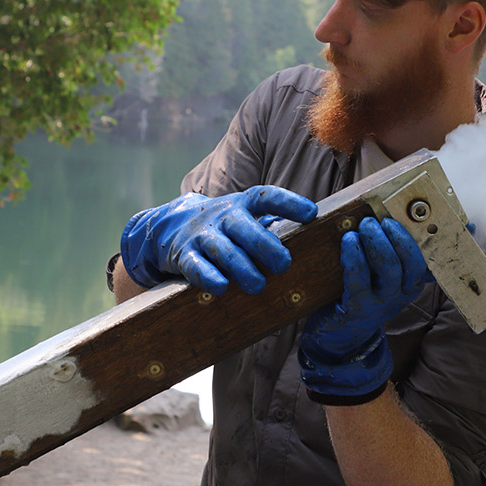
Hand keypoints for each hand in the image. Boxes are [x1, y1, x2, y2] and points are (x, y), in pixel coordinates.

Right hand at [120, 186, 317, 294]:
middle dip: (266, 246)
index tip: (312, 214)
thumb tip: (316, 238)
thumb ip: (273, 225)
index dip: (290, 203)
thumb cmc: (224, 227)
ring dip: (242, 268)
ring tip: (258, 285)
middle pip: (245, 227)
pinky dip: (209, 277)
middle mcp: (223, 216)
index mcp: (243, 204)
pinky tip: (221, 288)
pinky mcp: (184, 254)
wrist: (169, 227)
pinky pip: (196, 266)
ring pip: (223, 249)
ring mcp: (202, 234)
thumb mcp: (245, 217)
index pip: (267, 197)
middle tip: (284, 265)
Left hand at [299, 216, 432, 403]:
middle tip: (380, 219)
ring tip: (365, 225)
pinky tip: (349, 242)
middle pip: (412, 262)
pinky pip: (360, 281)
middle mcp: (402, 293)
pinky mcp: (358, 308)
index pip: (430, 260)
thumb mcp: (383, 275)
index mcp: (411, 282)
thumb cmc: (361, 292)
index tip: (423, 218)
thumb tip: (403, 217)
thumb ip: (393, 250)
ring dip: (378, 242)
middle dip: (398, 236)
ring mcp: (382, 303)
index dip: (431, 239)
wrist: (339, 332)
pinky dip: (355, 257)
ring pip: (390, 270)